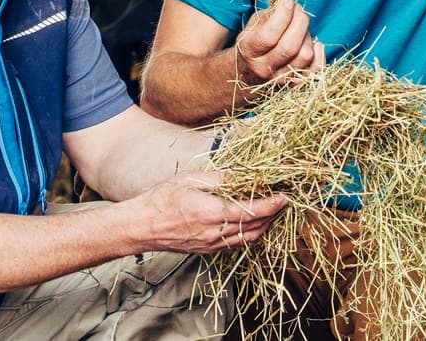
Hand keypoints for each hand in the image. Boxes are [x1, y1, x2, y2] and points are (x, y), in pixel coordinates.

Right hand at [132, 171, 286, 253]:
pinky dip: (250, 233)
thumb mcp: (190, 180)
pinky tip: (252, 223)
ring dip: (264, 225)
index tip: (284, 197)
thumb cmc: (161, 200)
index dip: (271, 205)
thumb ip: (219, 179)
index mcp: (212, 213)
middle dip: (272, 214)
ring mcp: (211, 245)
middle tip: (282, 200)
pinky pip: (236, 244)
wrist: (141, 227)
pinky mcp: (207, 250)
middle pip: (255, 227)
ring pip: (248, 238)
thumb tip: (240, 177)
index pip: (251, 211)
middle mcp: (214, 233)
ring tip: (271, 210)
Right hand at [233, 0, 325, 83]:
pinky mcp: (295, 84)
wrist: (248, 74)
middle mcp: (263, 68)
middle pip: (290, 46)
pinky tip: (313, 43)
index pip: (269, 36)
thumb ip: (269, 15)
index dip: (282, 15)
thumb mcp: (252, 26)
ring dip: (307, 36)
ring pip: (304, 55)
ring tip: (301, 29)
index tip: (287, 2)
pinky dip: (319, 52)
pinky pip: (316, 68)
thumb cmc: (253, 43)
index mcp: (249, 51)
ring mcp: (280, 79)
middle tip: (299, 10)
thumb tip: (289, 5)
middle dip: (299, 22)